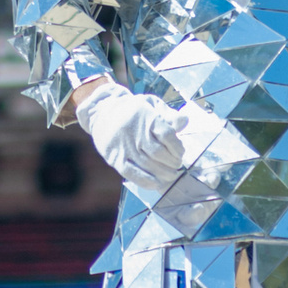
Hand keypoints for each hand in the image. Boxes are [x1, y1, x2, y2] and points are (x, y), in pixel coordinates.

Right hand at [73, 79, 207, 192]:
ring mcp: (124, 147)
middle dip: (173, 162)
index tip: (180, 152)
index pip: (166, 135)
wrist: (102, 112)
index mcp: (145, 116)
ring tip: (170, 175)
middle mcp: (134, 132)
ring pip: (148, 165)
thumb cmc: (132, 110)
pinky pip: (132, 173)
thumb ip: (168, 114)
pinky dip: (146, 181)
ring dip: (163, 173)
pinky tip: (156, 183)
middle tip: (177, 165)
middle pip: (159, 152)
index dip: (177, 147)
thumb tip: (184, 121)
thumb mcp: (150, 105)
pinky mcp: (115, 159)